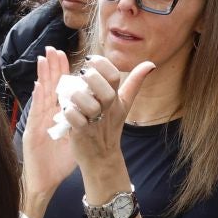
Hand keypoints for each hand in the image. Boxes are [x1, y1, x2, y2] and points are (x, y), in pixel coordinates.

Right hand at [19, 48, 78, 214]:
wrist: (44, 181)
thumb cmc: (59, 162)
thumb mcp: (76, 139)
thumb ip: (84, 123)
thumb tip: (97, 112)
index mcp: (58, 116)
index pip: (62, 90)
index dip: (63, 73)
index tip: (67, 57)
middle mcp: (47, 116)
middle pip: (50, 87)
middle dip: (52, 68)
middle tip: (54, 49)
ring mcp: (38, 122)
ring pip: (42, 95)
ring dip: (43, 77)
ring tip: (44, 58)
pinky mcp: (32, 132)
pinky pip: (36, 112)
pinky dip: (37, 98)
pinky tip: (39, 85)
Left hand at [55, 53, 157, 169]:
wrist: (101, 157)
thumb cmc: (109, 125)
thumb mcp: (123, 104)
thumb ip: (134, 83)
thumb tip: (150, 64)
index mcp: (116, 99)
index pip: (114, 76)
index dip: (102, 64)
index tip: (91, 60)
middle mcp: (107, 109)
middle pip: (106, 91)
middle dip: (92, 78)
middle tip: (82, 75)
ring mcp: (95, 122)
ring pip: (89, 105)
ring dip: (78, 95)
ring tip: (71, 93)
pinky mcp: (82, 133)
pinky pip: (76, 121)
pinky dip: (70, 113)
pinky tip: (67, 109)